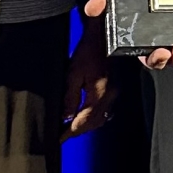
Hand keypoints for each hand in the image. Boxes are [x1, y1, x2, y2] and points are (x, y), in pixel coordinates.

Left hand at [63, 0, 116, 136]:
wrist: (105, 34)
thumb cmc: (89, 48)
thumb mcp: (73, 71)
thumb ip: (69, 96)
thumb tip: (65, 115)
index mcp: (98, 94)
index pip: (83, 121)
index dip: (70, 132)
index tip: (58, 139)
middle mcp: (109, 96)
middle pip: (93, 123)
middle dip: (77, 132)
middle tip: (62, 137)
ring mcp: (113, 92)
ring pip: (100, 118)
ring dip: (86, 125)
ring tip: (71, 129)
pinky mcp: (114, 87)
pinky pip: (105, 109)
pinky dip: (95, 116)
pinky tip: (87, 115)